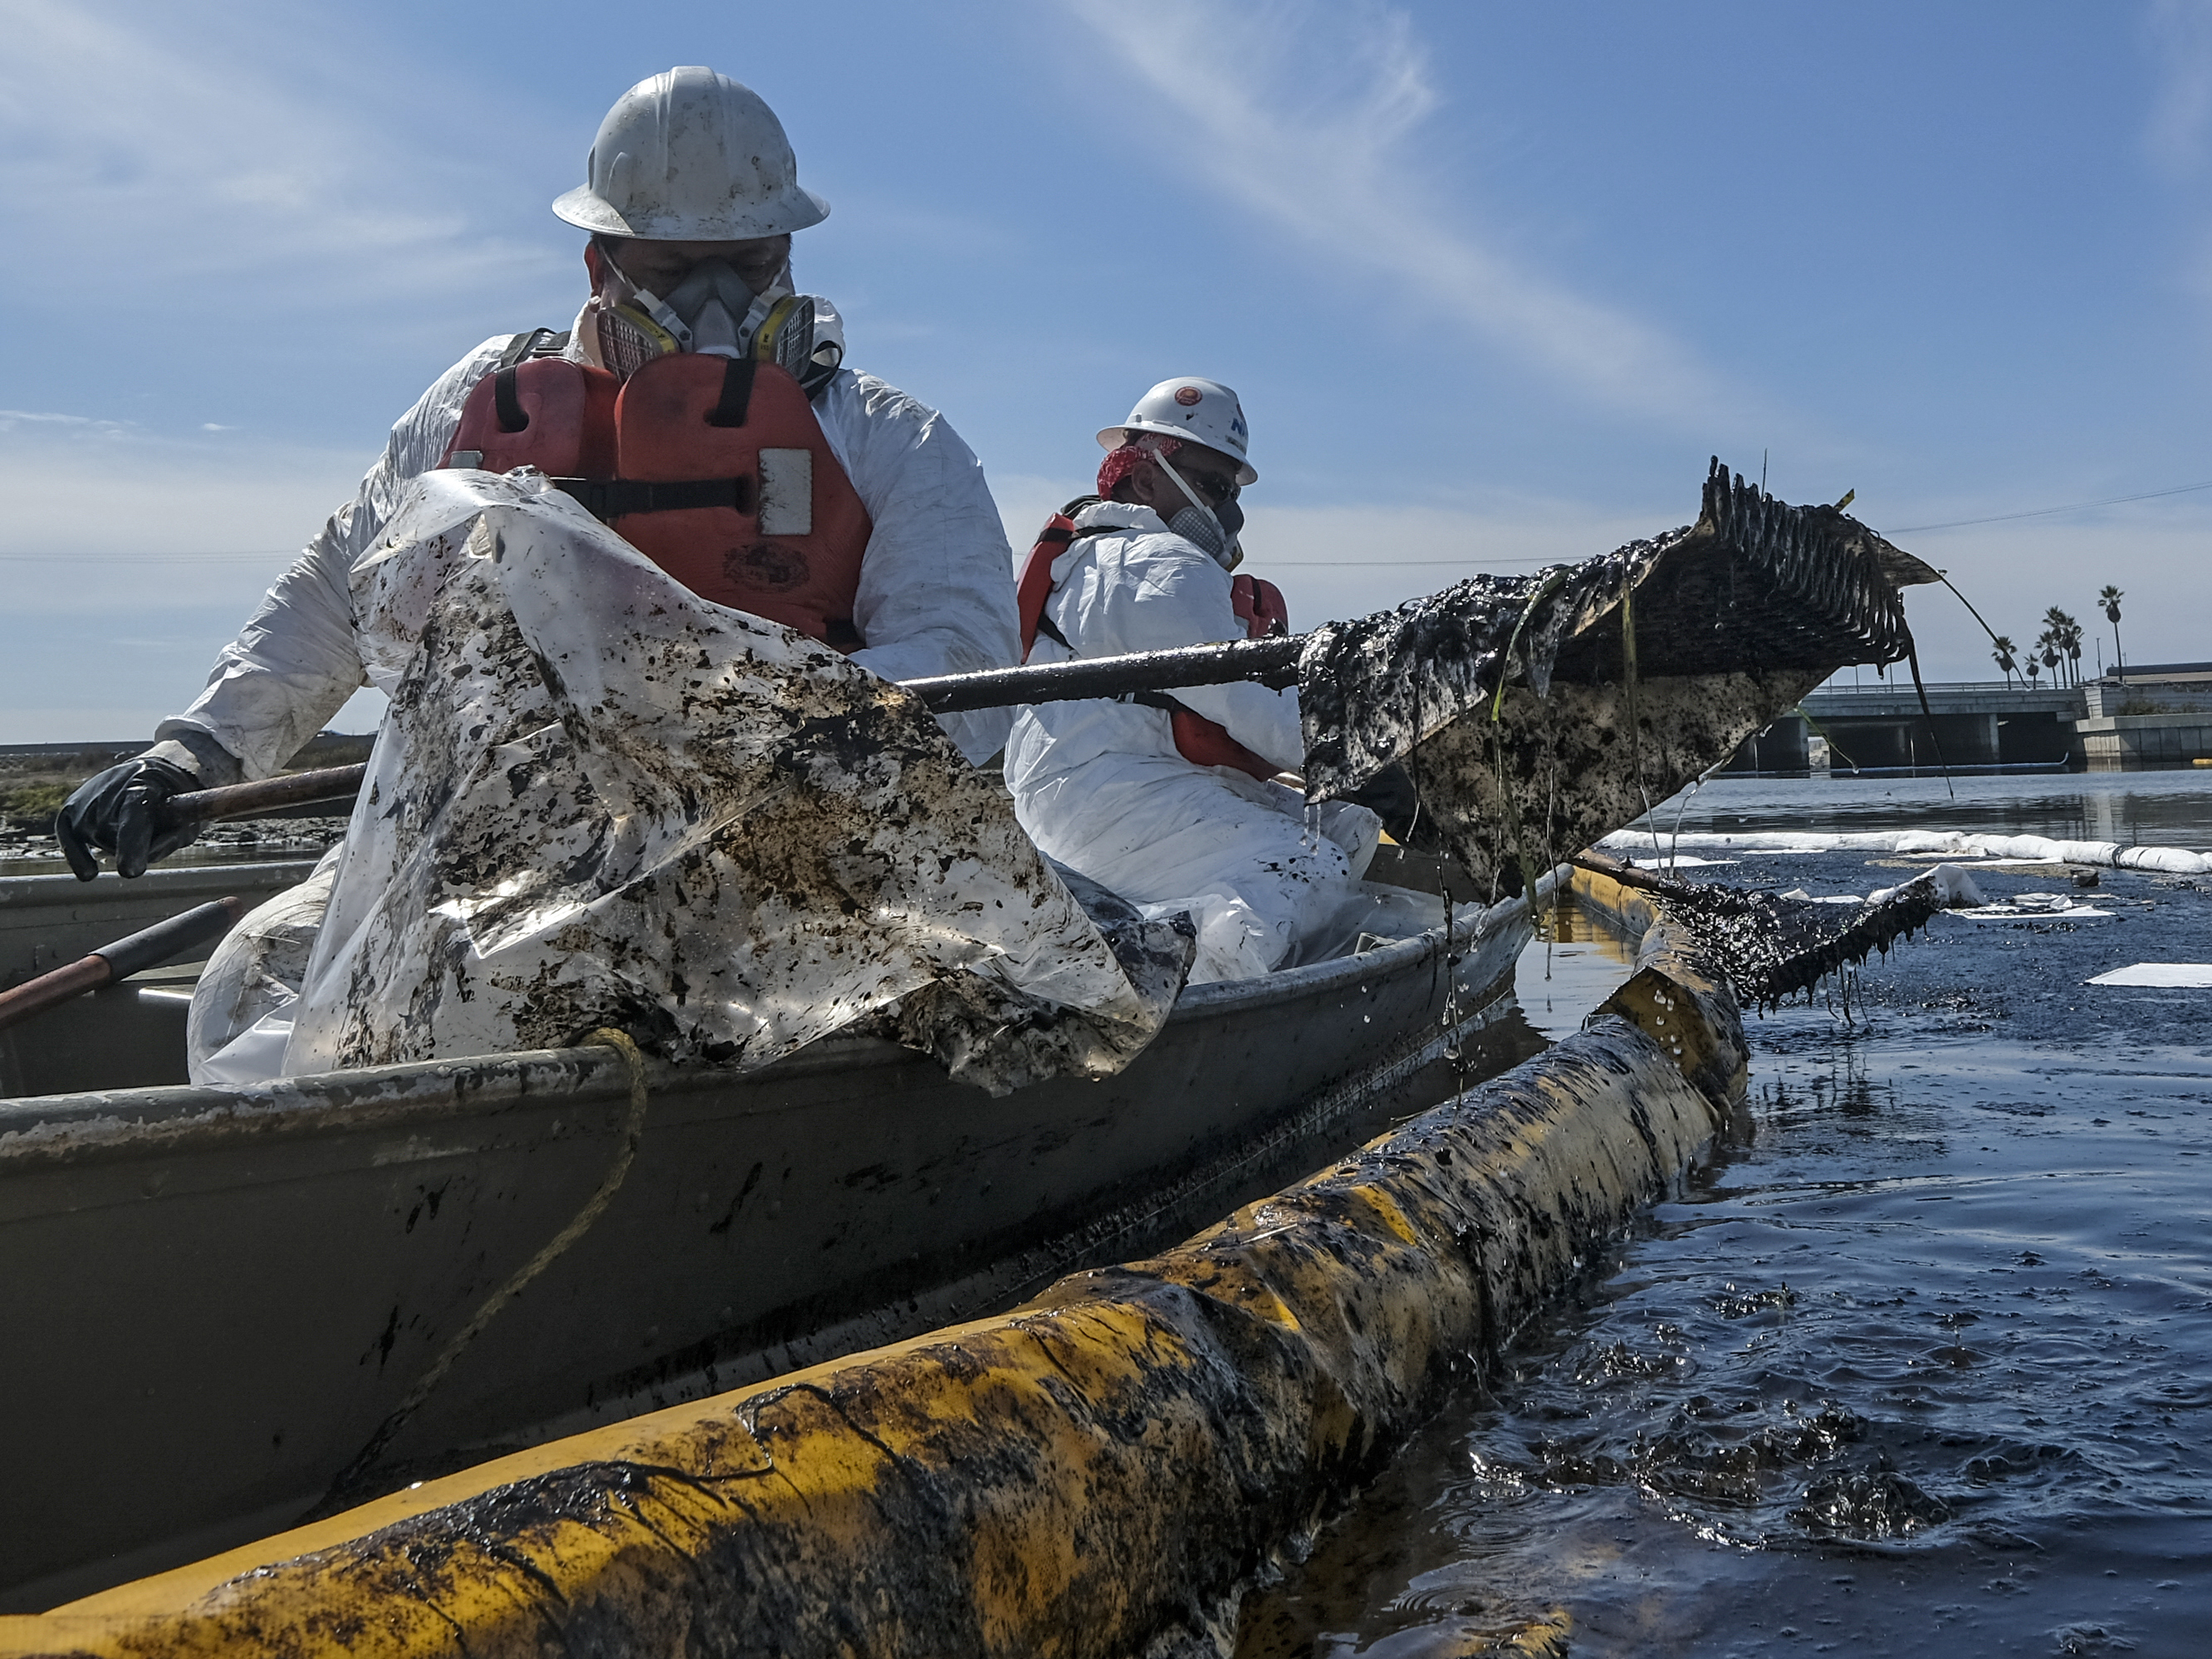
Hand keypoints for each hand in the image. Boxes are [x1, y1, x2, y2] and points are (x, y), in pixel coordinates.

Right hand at [55, 757, 201, 880]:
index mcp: (143, 787)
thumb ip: (171, 839)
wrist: (150, 773)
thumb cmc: (173, 801)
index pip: (134, 820)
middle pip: (115, 837)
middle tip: (152, 827)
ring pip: (99, 840)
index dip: (131, 847)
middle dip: (134, 846)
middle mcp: (108, 790)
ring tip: (132, 825)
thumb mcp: (186, 817)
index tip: (129, 872)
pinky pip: (68, 838)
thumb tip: (141, 861)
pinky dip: (77, 856)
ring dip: (117, 844)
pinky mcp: (71, 809)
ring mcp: (86, 799)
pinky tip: (89, 874)